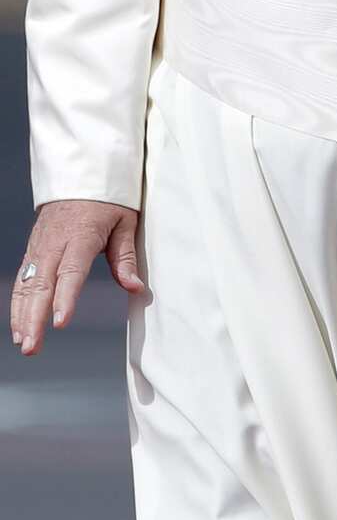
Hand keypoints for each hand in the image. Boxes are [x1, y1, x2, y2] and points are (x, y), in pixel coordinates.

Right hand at [11, 199, 144, 355]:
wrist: (83, 171)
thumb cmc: (110, 198)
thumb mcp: (126, 221)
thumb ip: (126, 256)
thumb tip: (135, 287)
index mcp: (81, 234)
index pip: (71, 270)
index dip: (65, 297)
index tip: (59, 322)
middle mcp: (55, 242)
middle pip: (41, 284)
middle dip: (34, 318)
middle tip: (32, 348)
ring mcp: (40, 246)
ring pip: (26, 285)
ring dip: (22, 316)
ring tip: (24, 344)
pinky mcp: (34, 249)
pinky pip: (22, 279)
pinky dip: (18, 304)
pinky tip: (19, 327)